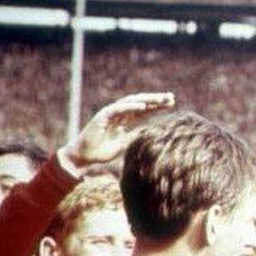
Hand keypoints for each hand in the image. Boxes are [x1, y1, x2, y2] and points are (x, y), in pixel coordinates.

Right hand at [60, 92, 174, 169]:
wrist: (83, 157)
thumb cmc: (102, 152)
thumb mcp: (124, 144)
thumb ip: (135, 137)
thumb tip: (149, 134)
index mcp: (124, 120)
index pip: (144, 110)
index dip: (157, 106)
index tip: (172, 103)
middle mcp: (118, 114)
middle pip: (140, 103)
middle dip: (156, 100)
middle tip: (171, 97)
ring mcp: (110, 113)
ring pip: (131, 103)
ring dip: (147, 100)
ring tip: (161, 99)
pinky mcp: (102, 116)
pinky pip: (118, 109)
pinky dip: (130, 107)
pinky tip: (143, 106)